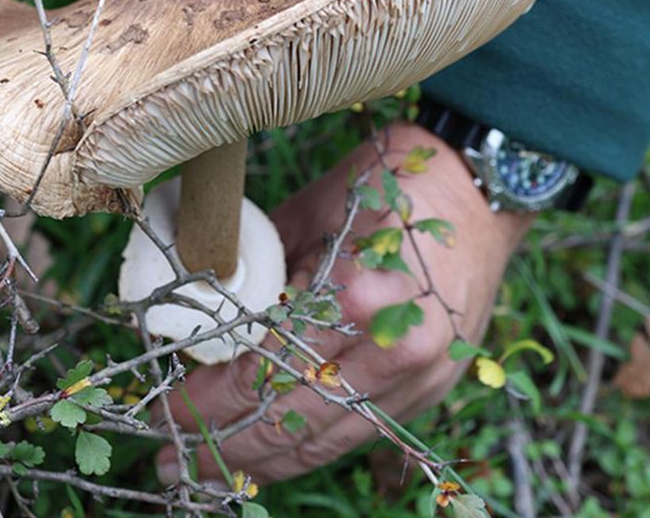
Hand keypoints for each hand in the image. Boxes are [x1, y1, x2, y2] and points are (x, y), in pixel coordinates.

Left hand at [156, 121, 532, 485]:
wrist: (483, 188)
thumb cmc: (395, 181)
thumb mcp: (314, 210)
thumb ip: (263, 266)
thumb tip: (205, 305)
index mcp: (361, 302)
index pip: (266, 374)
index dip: (210, 401)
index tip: (166, 408)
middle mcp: (396, 355)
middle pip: (293, 424)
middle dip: (225, 445)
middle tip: (169, 456)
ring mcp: (421, 380)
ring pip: (328, 442)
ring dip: (264, 461)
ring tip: (209, 468)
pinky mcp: (431, 389)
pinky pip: (359, 432)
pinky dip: (310, 447)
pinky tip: (270, 454)